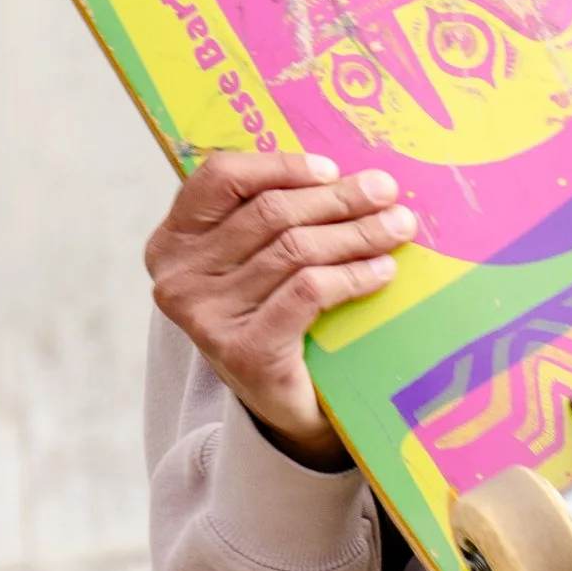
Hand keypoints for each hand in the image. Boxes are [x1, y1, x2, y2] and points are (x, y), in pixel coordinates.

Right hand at [146, 149, 414, 467]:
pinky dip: (352, 275)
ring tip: (397, 228)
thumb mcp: (258, 259)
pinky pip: (309, 292)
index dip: (279, 165)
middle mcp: (178, 277)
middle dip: (337, 199)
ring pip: (295, 249)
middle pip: (270, 213)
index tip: (332, 168)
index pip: (220, 178)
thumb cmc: (273, 315)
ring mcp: (206, 317)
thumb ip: (273, 214)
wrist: (279, 405)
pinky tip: (382, 271)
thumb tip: (345, 170)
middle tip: (386, 191)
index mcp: (173, 241)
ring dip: (356, 234)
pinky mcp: (244, 350)